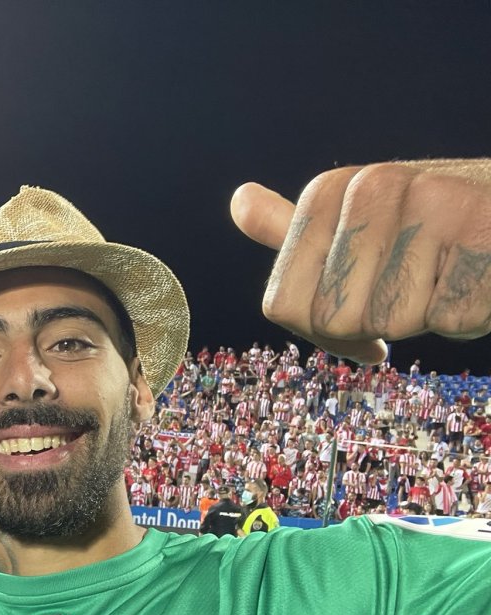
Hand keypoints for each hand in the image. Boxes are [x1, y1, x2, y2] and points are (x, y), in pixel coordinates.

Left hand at [231, 159, 490, 362]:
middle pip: (334, 318)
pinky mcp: (484, 237)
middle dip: (377, 324)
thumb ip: (296, 228)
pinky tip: (478, 280)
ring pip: (391, 321)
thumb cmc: (435, 230)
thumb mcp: (359, 221)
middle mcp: (372, 189)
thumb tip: (240, 202)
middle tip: (415, 289)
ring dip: (424, 316)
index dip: (322, 334)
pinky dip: (467, 317)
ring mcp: (430, 207)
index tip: (358, 326)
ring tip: (447, 276)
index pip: (283, 305)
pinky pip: (449, 320)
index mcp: (329, 193)